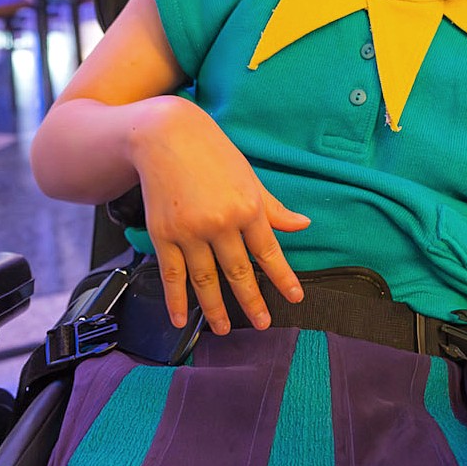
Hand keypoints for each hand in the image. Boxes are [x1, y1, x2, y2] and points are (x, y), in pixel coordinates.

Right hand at [129, 96, 309, 333]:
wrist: (165, 135)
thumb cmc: (212, 154)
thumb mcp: (249, 177)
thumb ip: (273, 208)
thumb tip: (303, 226)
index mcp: (248, 207)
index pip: (270, 252)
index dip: (283, 278)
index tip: (294, 298)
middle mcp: (221, 223)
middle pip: (239, 272)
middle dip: (252, 301)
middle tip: (262, 324)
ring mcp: (190, 231)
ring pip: (206, 279)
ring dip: (215, 308)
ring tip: (223, 330)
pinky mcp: (163, 234)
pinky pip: (172, 274)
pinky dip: (177, 300)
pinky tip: (182, 319)